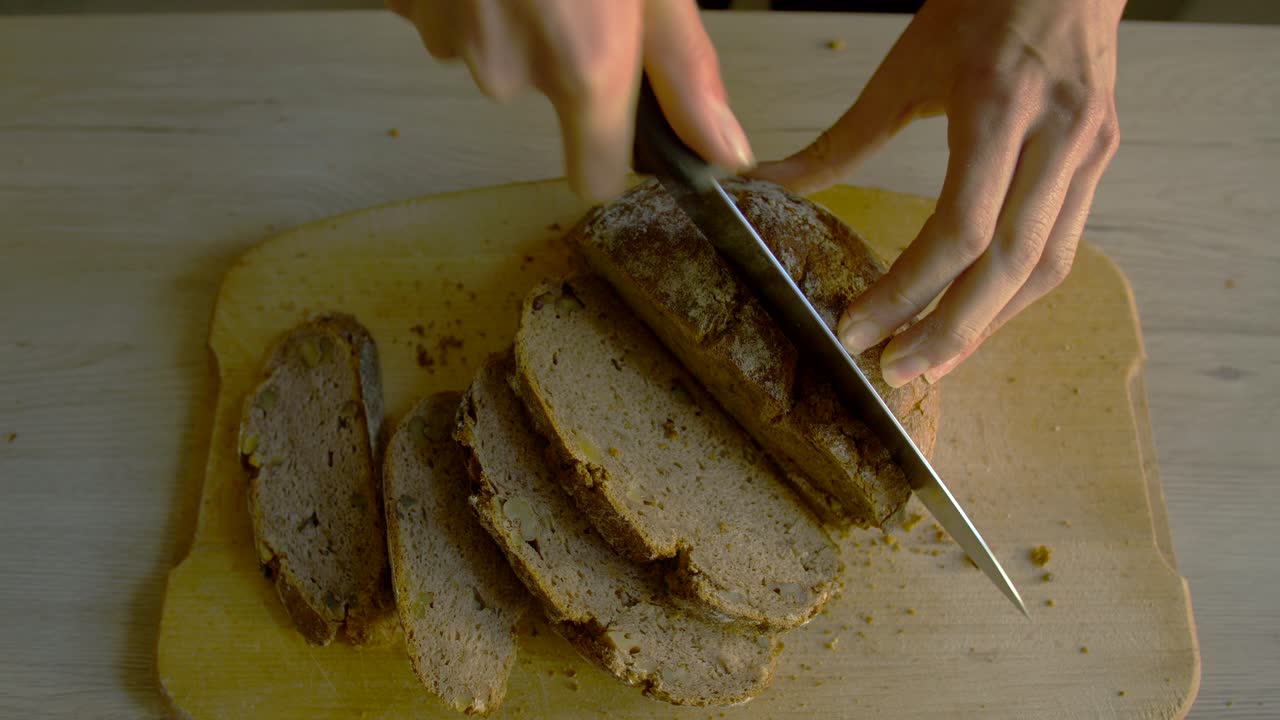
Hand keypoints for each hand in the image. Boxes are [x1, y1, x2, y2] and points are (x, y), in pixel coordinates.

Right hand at [389, 0, 754, 199]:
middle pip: (544, 94)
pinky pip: (448, 18)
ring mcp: (450, 36)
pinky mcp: (407, 5)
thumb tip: (722, 149)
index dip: (606, 151)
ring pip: (494, 51)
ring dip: (511, 13)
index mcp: (584, 66)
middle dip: (559, 48)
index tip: (615, 126)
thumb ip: (686, 71)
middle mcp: (510, 69)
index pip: (591, 175)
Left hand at [753, 0, 1123, 386]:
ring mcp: (1090, 150)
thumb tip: (768, 182)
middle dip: (950, 332)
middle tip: (897, 373)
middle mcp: (1056, 136)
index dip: (907, 291)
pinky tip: (976, 315)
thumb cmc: (985, 3)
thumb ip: (842, 140)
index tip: (858, 327)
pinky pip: (1061, 246)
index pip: (958, 230)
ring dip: (988, 325)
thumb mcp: (905, 66)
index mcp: (998, 107)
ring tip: (933, 361)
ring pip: (1045, 268)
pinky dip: (1015, 292)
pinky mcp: (1102, 159)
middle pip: (1008, 266)